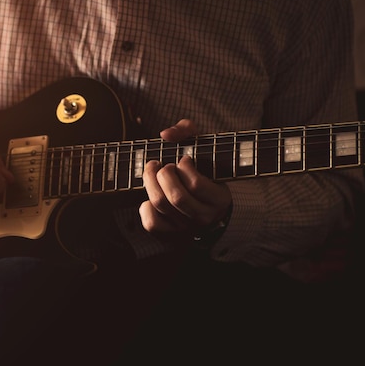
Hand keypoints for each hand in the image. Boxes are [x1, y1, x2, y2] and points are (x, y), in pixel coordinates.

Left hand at [139, 119, 231, 238]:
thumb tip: (165, 135)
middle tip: (162, 165)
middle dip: (163, 175)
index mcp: (219, 198)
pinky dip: (145, 207)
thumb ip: (187, 131)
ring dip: (151, 183)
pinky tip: (151, 196)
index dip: (184, 167)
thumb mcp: (202, 147)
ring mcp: (186, 228)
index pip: (196, 184)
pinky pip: (152, 223)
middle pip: (176, 197)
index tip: (183, 159)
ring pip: (162, 205)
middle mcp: (204, 217)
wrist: (208, 206)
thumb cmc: (202, 170)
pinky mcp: (169, 235)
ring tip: (153, 173)